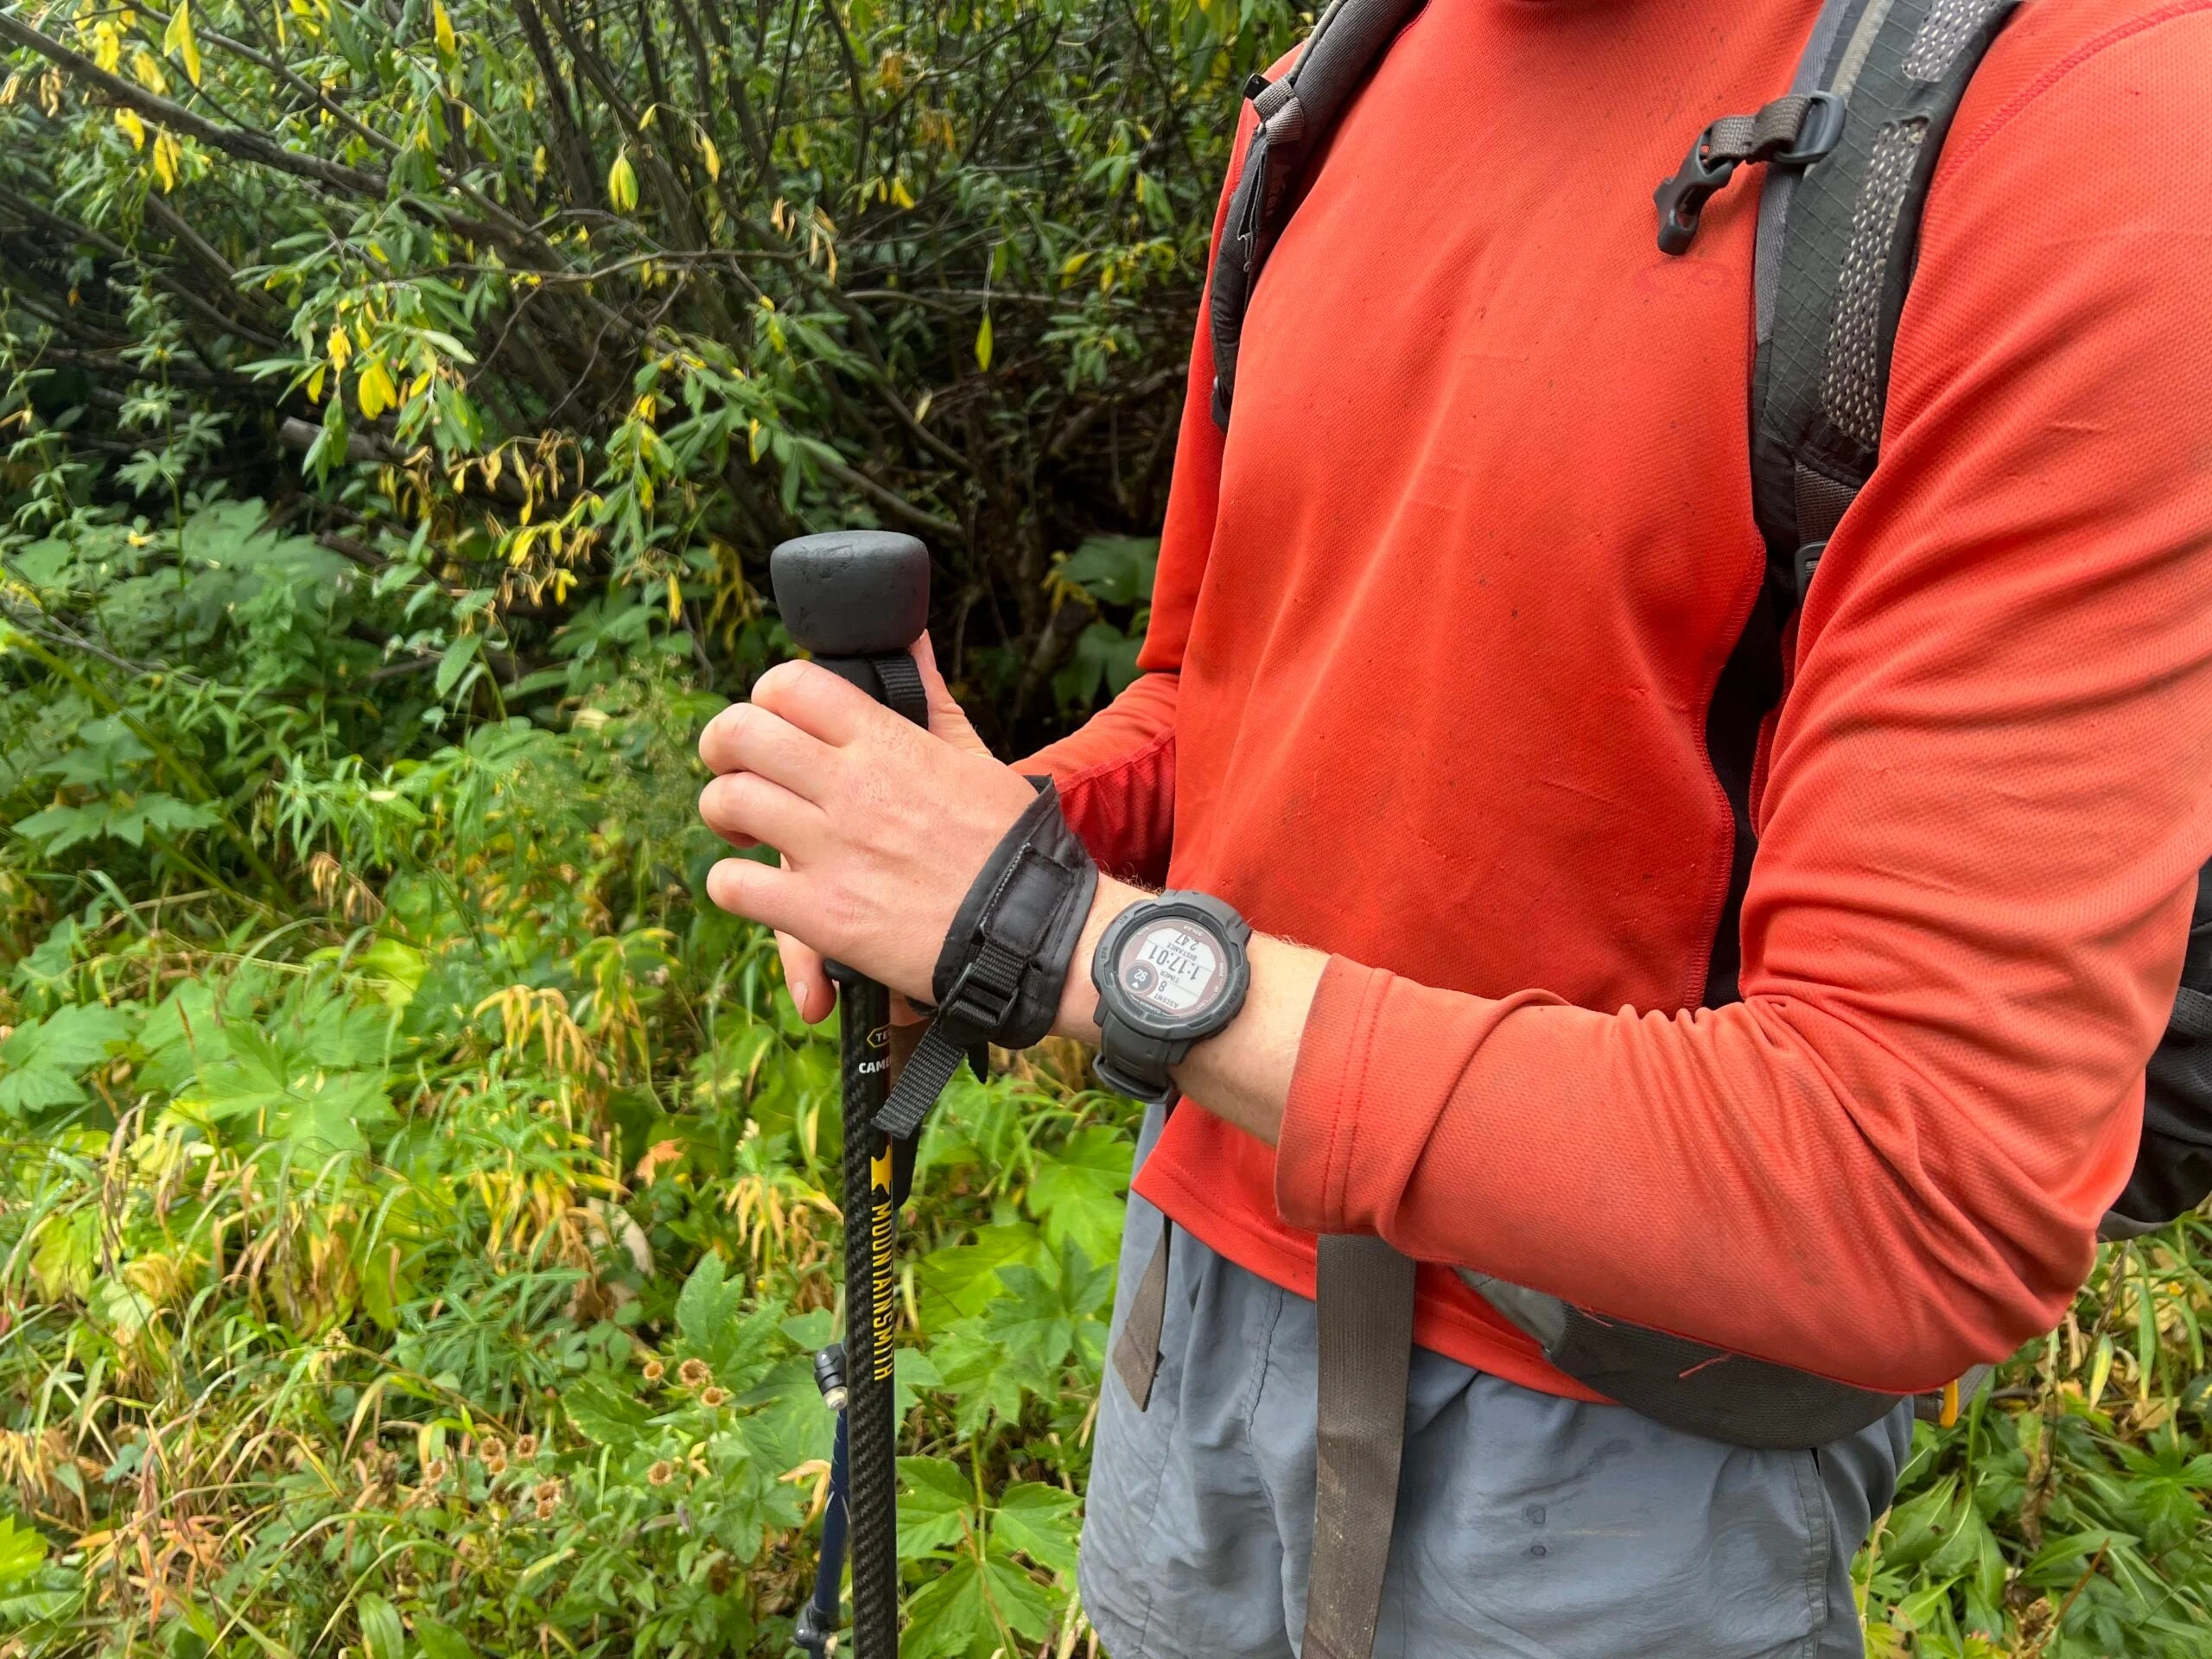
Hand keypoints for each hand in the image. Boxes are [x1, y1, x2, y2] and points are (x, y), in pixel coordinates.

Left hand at [696, 633, 1036, 1015]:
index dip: (768, 697)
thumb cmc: (1010, 845)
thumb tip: (910, 635)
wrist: (1035, 930)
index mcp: (887, 743)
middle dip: (723, 747)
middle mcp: (852, 787)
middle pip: (740, 732)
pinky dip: (731, 884)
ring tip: (745, 830)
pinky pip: (734, 884)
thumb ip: (930, 696)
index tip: (776, 722)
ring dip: (724, 813)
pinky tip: (754, 888)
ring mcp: (832, 850)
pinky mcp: (823, 914)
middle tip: (737, 770)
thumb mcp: (976, 757)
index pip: (790, 684)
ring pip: (728, 801)